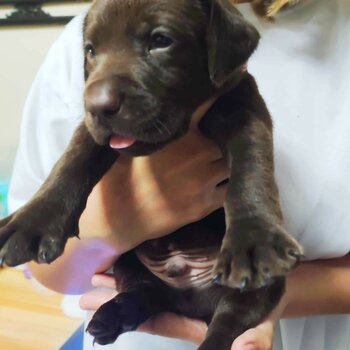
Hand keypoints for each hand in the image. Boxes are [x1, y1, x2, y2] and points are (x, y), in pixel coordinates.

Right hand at [79, 99, 228, 252]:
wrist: (118, 217)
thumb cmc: (118, 177)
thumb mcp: (131, 144)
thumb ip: (153, 129)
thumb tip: (160, 110)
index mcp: (179, 136)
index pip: (206, 108)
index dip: (215, 100)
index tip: (221, 92)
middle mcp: (197, 154)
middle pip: (226, 138)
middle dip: (224, 135)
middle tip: (221, 134)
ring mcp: (204, 181)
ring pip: (231, 163)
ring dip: (228, 160)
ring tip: (222, 158)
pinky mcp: (206, 204)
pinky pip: (228, 189)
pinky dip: (228, 183)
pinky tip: (220, 181)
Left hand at [80, 274, 280, 348]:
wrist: (267, 285)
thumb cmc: (261, 308)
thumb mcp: (259, 326)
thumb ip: (253, 343)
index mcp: (189, 319)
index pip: (153, 320)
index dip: (126, 318)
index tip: (98, 316)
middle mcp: (180, 303)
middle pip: (140, 303)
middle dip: (113, 301)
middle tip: (83, 296)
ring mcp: (182, 285)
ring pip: (145, 284)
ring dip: (121, 280)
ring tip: (96, 274)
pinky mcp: (188, 267)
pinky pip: (160, 263)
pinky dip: (141, 259)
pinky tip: (128, 253)